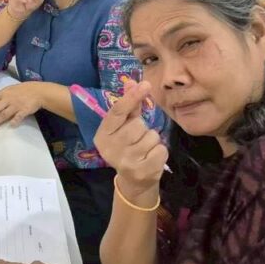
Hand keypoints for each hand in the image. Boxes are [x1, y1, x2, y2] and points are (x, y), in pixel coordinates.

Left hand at [0, 82, 41, 129]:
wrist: (37, 91)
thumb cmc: (21, 91)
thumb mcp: (9, 91)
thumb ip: (0, 98)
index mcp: (3, 94)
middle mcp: (8, 99)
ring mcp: (16, 104)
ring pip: (4, 114)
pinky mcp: (25, 110)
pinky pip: (19, 116)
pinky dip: (15, 121)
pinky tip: (11, 126)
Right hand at [92, 80, 166, 199]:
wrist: (133, 181)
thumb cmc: (128, 147)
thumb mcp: (124, 127)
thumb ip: (129, 106)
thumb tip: (131, 82)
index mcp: (103, 135)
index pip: (118, 112)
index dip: (132, 97)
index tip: (145, 84)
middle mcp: (111, 148)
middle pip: (138, 124)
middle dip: (143, 128)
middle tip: (138, 139)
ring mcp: (126, 161)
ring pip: (152, 136)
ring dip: (153, 140)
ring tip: (145, 150)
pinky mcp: (142, 171)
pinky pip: (161, 149)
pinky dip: (160, 152)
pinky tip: (151, 158)